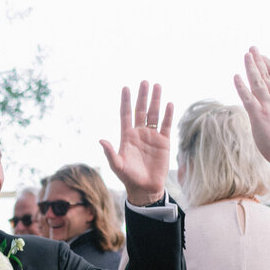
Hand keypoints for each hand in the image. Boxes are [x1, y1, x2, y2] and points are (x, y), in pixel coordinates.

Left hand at [99, 82, 173, 206]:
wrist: (145, 188)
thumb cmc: (128, 178)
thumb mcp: (117, 166)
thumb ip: (110, 153)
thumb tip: (100, 140)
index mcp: (127, 136)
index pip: (126, 114)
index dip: (126, 102)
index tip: (125, 88)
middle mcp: (139, 133)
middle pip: (141, 110)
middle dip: (142, 96)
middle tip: (144, 81)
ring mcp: (152, 136)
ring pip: (154, 114)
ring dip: (155, 101)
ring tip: (157, 86)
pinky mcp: (164, 142)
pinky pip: (166, 125)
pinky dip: (168, 115)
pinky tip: (168, 104)